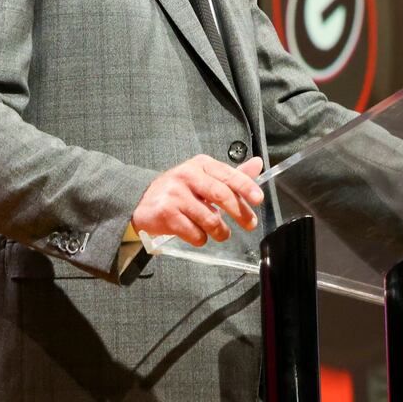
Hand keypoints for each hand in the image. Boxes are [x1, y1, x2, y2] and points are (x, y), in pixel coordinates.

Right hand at [132, 154, 265, 246]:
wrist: (143, 202)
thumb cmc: (180, 191)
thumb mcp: (204, 178)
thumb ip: (231, 175)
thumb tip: (258, 164)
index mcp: (200, 164)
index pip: (228, 174)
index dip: (245, 186)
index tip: (259, 199)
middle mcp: (187, 175)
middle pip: (221, 195)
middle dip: (240, 212)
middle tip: (250, 224)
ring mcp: (175, 194)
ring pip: (209, 218)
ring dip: (220, 231)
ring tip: (221, 234)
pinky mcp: (165, 213)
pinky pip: (194, 232)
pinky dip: (201, 239)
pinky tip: (198, 235)